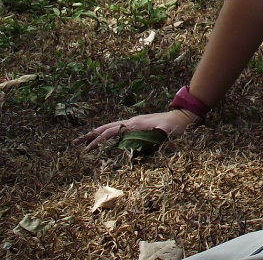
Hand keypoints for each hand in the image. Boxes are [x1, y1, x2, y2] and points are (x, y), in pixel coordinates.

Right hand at [75, 109, 199, 150]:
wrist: (182, 118)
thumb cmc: (175, 126)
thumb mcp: (169, 129)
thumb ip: (162, 129)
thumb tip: (157, 129)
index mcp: (134, 124)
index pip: (111, 132)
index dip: (99, 140)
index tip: (87, 149)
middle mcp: (131, 122)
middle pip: (106, 127)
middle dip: (91, 134)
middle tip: (75, 142)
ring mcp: (134, 122)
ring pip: (111, 127)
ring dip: (97, 133)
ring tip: (85, 140)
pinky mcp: (137, 125)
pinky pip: (118, 129)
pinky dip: (107, 133)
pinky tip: (105, 139)